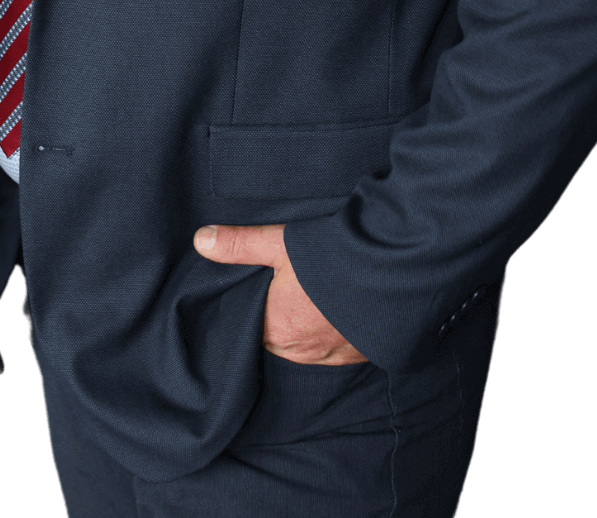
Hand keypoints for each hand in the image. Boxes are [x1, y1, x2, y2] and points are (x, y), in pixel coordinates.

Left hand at [193, 223, 367, 364]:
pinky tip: (335, 312)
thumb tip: (200, 241)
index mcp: (277, 327)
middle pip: (277, 338)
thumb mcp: (281, 244)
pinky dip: (332, 334)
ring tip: (308, 301)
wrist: (396, 272)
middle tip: (280, 292)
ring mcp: (334, 355)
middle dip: (276, 320)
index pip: (249, 328)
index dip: (248, 311)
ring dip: (305, 328)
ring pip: (306, 346)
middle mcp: (302, 351)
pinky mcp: (361, 354)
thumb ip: (240, 244)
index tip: (250, 294)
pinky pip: (336, 350)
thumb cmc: (334, 259)